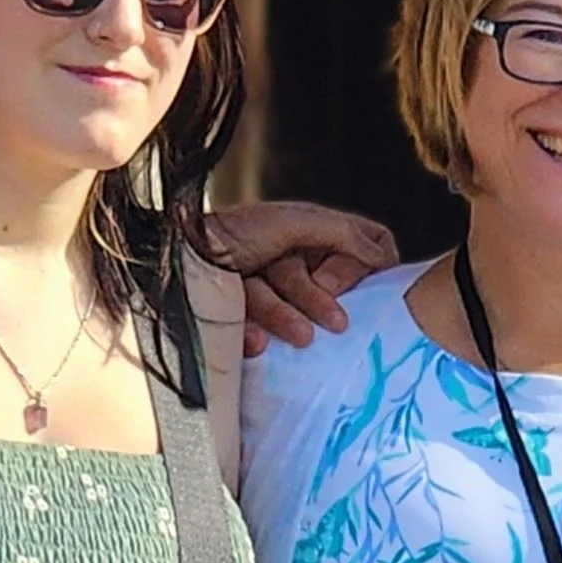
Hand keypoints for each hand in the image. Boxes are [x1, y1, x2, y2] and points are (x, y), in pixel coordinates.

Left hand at [197, 200, 399, 351]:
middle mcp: (289, 261)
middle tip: (336, 321)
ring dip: (291, 320)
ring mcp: (265, 292)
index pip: (356, 253)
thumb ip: (341, 233)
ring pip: (290, 313)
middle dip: (320, 301)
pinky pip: (258, 335)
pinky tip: (255, 341)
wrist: (176, 259)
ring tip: (299, 335)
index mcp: (307, 235)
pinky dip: (255, 337)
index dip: (356, 270)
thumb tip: (385, 258)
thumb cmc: (232, 232)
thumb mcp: (292, 221)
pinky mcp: (241, 320)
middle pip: (324, 288)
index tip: (343, 280)